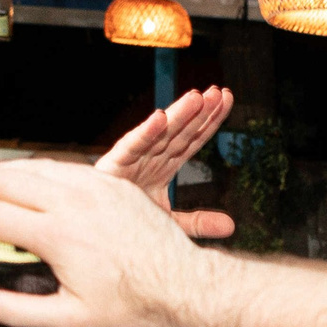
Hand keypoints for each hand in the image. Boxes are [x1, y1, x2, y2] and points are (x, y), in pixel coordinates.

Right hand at [0, 161, 202, 326]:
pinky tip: (26, 179)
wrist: (183, 284)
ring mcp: (93, 186)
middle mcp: (71, 202)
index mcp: (55, 235)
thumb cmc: (131, 306)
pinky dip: (35, 170)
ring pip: (33, 168)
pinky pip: (63, 167)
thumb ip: (19, 312)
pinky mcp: (112, 182)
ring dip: (0, 173)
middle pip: (5, 182)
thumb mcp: (71, 319)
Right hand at [95, 86, 235, 240]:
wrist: (95, 234)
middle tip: (218, 92)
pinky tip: (160, 118)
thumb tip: (231, 225)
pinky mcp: (114, 166)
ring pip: (160, 134)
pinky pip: (132, 146)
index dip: (210, 120)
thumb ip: (198, 222)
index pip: (192, 138)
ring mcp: (133, 159)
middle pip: (180, 132)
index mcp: (163, 165)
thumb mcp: (170, 224)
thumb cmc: (128, 222)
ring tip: (197, 97)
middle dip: (199, 112)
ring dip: (179, 115)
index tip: (227, 99)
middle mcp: (150, 157)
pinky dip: (146, 133)